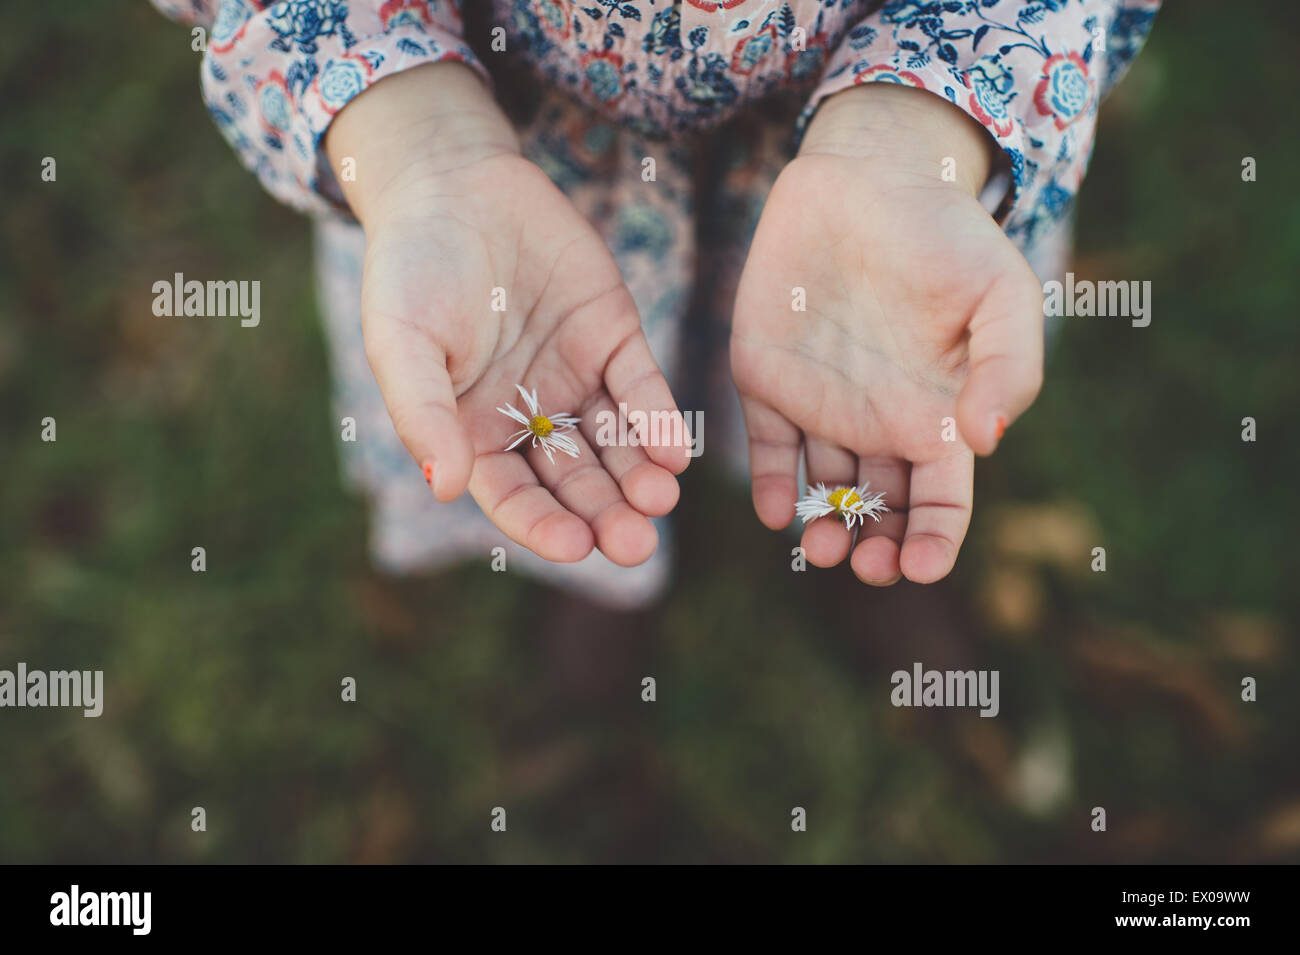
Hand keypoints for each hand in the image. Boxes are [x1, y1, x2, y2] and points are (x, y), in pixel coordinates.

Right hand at [328, 63, 687, 566]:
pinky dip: (658, 420)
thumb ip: (421, 412)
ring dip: (639, 477)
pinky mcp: (614, 336)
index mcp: (474, 433)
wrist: (454, 182)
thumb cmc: (411, 267)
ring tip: (660, 499)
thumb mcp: (402, 341)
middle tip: (636, 544)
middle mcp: (530, 417)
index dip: (543, 527)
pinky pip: (641, 388)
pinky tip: (673, 451)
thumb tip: (444, 486)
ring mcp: (575, 378)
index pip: (515, 498)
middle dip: (605, 515)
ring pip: (615, 445)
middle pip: (575, 483)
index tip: (575, 546)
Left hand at [731, 83, 1043, 584]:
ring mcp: (821, 406)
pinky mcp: (767, 379)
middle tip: (865, 565)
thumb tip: (984, 443)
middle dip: (875, 550)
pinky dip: (770, 486)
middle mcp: (879, 423)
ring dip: (823, 529)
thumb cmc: (947, 234)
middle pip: (878, 512)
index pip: (941, 502)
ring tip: (822, 545)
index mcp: (938, 416)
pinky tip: (776, 511)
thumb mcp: (1000, 293)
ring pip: (822, 492)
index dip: (936, 541)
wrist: (869, 176)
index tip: (924, 566)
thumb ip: (1006, 368)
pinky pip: (767, 448)